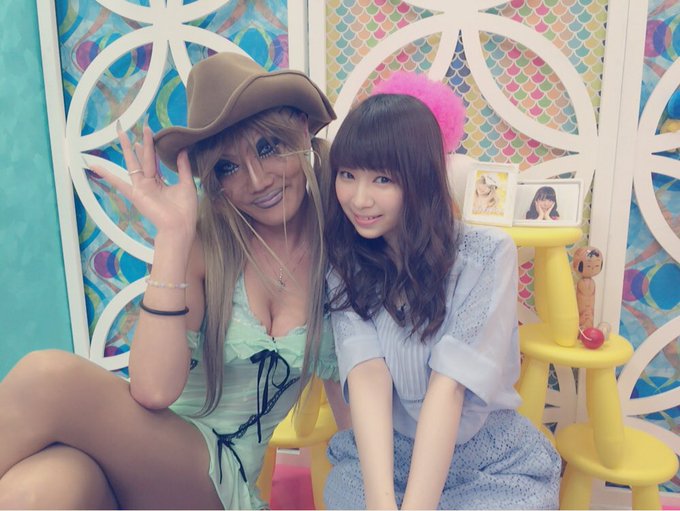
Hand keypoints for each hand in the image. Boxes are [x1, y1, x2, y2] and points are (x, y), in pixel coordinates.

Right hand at [87, 121, 197, 242]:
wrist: (180, 226)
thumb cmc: (185, 210)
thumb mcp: (187, 184)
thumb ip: (183, 167)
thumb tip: (183, 150)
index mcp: (159, 182)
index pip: (153, 161)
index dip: (151, 147)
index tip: (149, 132)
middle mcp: (148, 183)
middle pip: (143, 158)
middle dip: (140, 142)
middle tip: (138, 125)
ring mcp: (141, 188)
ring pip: (133, 163)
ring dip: (127, 148)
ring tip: (121, 132)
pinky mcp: (136, 193)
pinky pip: (118, 182)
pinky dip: (106, 174)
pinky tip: (94, 165)